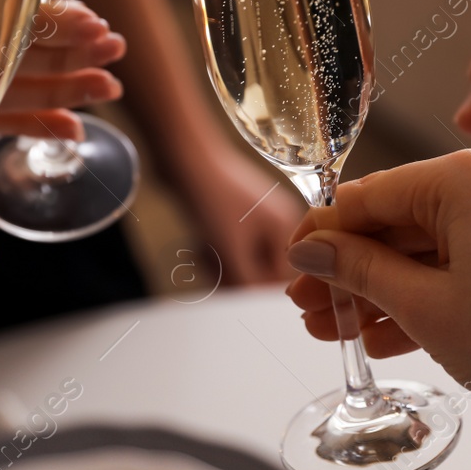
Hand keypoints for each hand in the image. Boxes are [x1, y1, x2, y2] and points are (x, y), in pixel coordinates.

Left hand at [182, 150, 305, 284]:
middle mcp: (278, 223)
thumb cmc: (210, 194)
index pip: (282, 279)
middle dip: (234, 276)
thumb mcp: (230, 249)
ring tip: (204, 253)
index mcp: (288, 228)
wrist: (182, 156)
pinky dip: (214, 253)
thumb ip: (247, 285)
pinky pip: (229, 250)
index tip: (232, 293)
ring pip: (242, 263)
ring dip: (221, 266)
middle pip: (262, 273)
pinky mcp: (234, 217)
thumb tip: (257, 313)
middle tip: (213, 268)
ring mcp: (256, 219)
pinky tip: (200, 245)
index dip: (255, 292)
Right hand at [284, 148, 470, 423]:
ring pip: (431, 243)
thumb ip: (359, 269)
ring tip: (333, 327)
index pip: (373, 195)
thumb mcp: (424, 305)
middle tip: (309, 304)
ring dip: (383, 286)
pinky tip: (379, 332)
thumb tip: (312, 250)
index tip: (293, 260)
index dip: (325, 232)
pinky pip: (466, 257)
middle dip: (352, 269)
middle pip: (402, 219)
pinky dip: (428, 290)